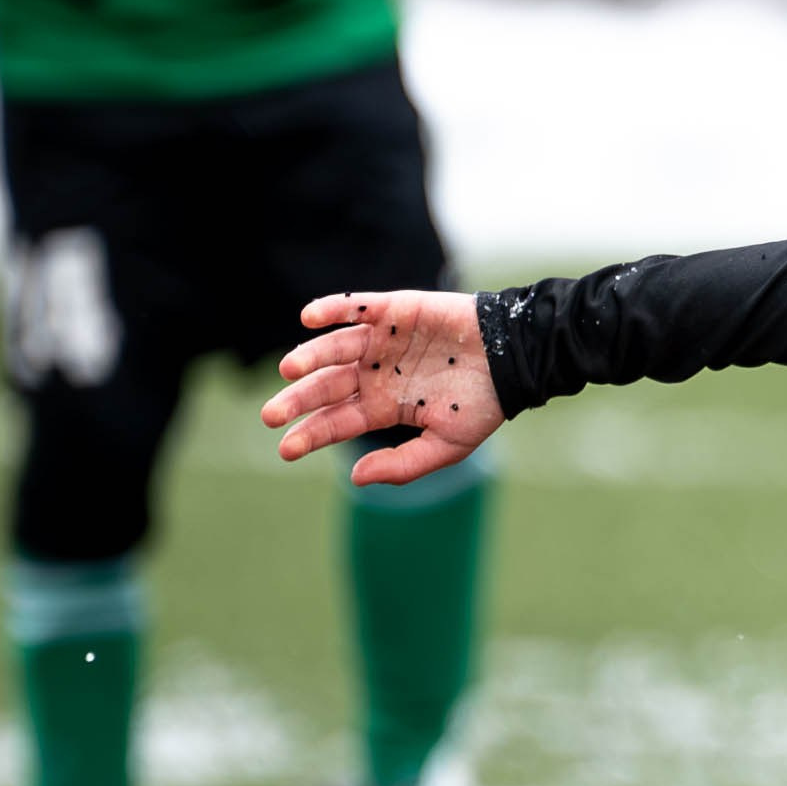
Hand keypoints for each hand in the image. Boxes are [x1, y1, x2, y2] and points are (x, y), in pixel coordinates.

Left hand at [262, 289, 501, 485]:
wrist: (516, 360)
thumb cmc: (484, 405)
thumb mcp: (446, 446)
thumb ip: (402, 465)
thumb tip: (354, 477)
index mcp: (384, 406)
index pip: (338, 421)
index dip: (311, 434)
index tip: (286, 449)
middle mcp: (376, 373)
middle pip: (327, 387)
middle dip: (297, 401)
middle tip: (270, 415)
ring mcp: (383, 341)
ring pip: (335, 349)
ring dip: (310, 358)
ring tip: (288, 371)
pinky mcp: (396, 310)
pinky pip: (357, 307)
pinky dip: (333, 308)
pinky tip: (308, 319)